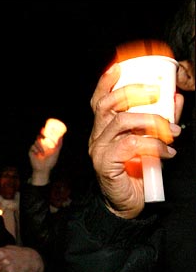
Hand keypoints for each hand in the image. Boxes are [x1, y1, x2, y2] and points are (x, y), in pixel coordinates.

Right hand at [28, 134, 62, 185]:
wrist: (44, 168)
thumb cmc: (50, 161)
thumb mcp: (56, 152)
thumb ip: (59, 144)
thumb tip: (61, 136)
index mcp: (46, 144)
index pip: (44, 136)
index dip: (44, 131)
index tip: (45, 128)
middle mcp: (40, 145)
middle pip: (39, 137)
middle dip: (41, 135)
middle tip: (43, 133)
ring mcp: (35, 148)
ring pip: (36, 141)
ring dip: (40, 146)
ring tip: (43, 153)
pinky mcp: (31, 151)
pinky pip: (33, 147)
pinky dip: (37, 150)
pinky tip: (38, 155)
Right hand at [89, 63, 181, 218]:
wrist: (127, 204)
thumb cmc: (136, 173)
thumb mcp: (150, 142)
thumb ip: (159, 120)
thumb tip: (175, 99)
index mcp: (104, 128)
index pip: (99, 100)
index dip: (107, 82)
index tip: (120, 66)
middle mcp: (97, 136)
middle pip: (107, 105)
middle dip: (133, 92)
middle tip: (157, 91)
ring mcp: (98, 149)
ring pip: (121, 122)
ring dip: (151, 122)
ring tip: (172, 130)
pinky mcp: (105, 163)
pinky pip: (129, 145)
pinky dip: (153, 145)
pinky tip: (167, 152)